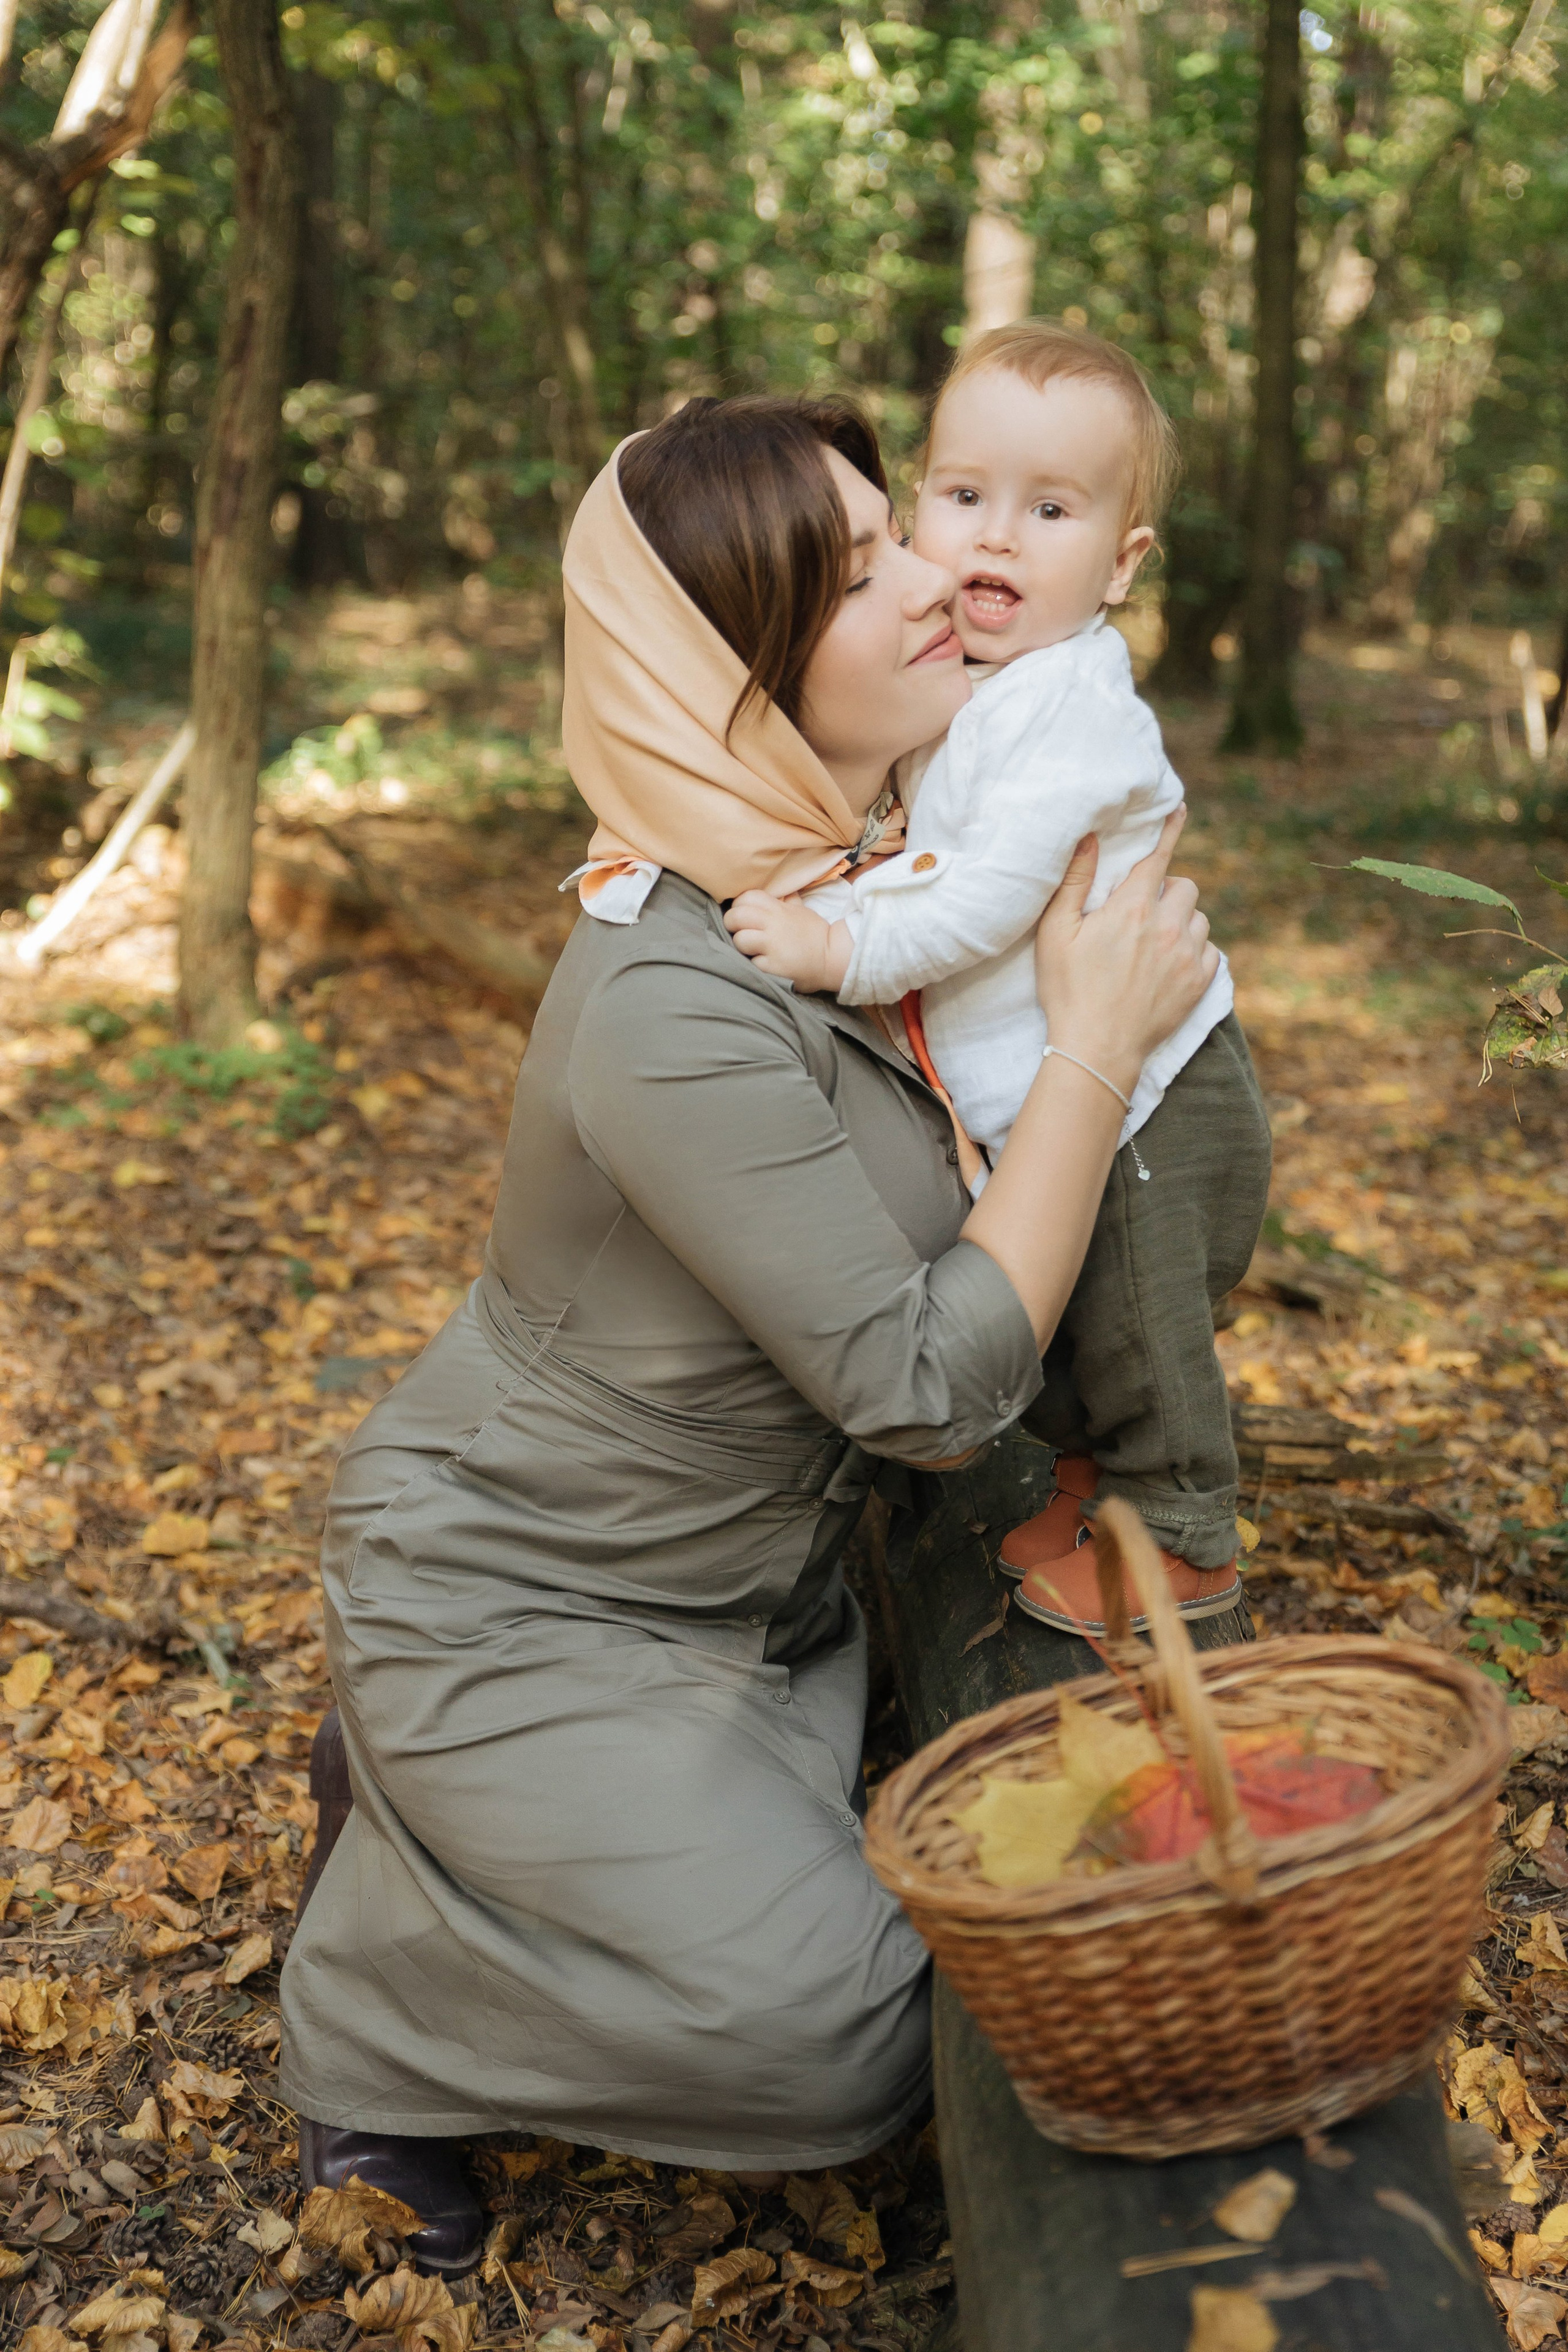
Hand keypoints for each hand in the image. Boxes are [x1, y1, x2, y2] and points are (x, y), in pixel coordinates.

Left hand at [724, 892, 849, 991]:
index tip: (744, 915)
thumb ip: (787, 900)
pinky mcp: (772, 966)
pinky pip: (750, 962)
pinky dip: (754, 964)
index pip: (747, 897)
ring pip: (739, 939)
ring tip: (751, 949)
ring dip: (741, 946)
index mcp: (779, 909)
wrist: (832, 958)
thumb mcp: (801, 910)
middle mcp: (774, 924)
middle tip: (739, 931)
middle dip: (731, 924)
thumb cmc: (815, 934)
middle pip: (736, 916)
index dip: (739, 905)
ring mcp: (772, 945)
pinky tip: (764, 963)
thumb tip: (780, 889)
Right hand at [1034, 811, 1218, 1091]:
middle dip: (1167, 891)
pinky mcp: (1199, 983)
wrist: (1097, 1050)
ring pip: (1199, 919)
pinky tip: (1170, 966)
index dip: (1169, 830)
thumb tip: (1089, 837)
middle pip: (1184, 886)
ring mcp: (1188, 956)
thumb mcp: (1056, 934)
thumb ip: (1074, 882)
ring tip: (1155, 943)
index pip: (1158, 858)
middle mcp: (1167, 927)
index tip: (1181, 808)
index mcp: (1132, 909)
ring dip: (1181, 922)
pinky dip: (1194, 952)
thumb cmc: (1068, 992)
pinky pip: (1210, 952)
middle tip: (1141, 914)